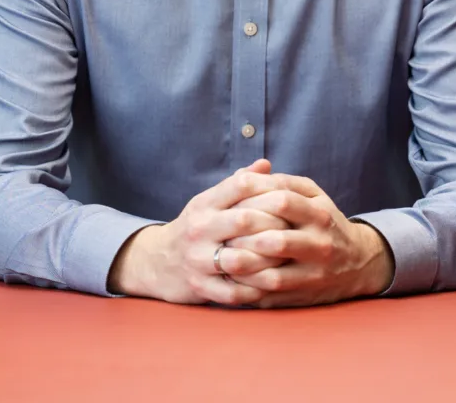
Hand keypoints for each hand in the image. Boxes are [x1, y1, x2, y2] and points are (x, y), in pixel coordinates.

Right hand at [107, 159, 296, 305]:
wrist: (157, 261)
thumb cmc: (196, 227)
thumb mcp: (210, 202)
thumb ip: (237, 183)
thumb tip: (266, 164)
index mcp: (204, 204)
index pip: (241, 186)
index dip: (270, 188)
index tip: (291, 197)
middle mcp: (199, 229)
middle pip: (245, 220)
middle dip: (276, 224)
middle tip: (299, 229)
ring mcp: (198, 260)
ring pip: (240, 259)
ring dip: (269, 260)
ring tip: (291, 259)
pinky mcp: (199, 287)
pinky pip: (234, 291)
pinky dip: (257, 289)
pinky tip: (275, 285)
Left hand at [221, 175, 393, 307]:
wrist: (359, 262)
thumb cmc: (325, 222)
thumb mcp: (314, 195)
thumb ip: (284, 183)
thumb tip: (249, 175)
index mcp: (319, 215)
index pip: (282, 201)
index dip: (252, 200)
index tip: (231, 202)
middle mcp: (320, 245)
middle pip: (277, 241)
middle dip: (244, 238)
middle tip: (221, 233)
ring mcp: (313, 274)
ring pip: (273, 274)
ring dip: (244, 267)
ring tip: (223, 256)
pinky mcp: (304, 296)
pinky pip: (272, 295)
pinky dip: (249, 287)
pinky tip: (233, 277)